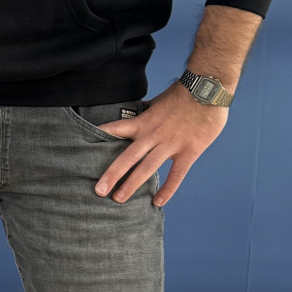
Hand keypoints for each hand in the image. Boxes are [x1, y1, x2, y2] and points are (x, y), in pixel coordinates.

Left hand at [94, 81, 229, 205]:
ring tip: (119, 199)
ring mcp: (170, 145)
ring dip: (132, 185)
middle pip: (127, 158)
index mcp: (143, 122)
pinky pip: (176, 174)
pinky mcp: (188, 151)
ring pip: (147, 168)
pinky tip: (157, 202)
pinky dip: (167, 189)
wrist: (207, 90)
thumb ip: (146, 113)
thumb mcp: (157, 102)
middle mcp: (152, 136)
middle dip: (112, 175)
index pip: (115, 129)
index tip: (83, 148)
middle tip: (99, 190)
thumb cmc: (183, 94)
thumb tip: (137, 112)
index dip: (100, 137)